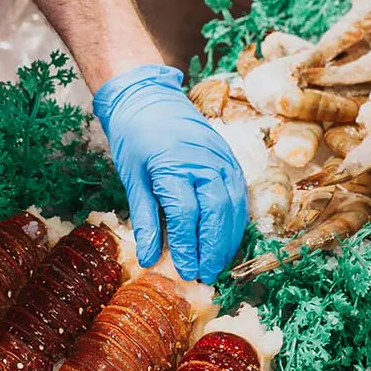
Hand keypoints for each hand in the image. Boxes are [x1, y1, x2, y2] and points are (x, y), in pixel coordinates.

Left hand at [93, 64, 247, 282]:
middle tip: (204, 274)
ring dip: (228, 238)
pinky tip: (226, 238)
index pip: (185, 214)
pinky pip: (238, 193)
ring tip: (217, 263)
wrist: (147, 96)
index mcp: (173, 163)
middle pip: (216, 212)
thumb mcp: (132, 177)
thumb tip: (149, 258)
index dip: (186, 245)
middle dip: (212, 248)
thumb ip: (144, 218)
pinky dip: (235, 219)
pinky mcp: (229, 157)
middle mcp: (203, 160)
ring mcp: (220, 157)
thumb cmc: (134, 136)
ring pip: (233, 205)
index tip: (184, 271)